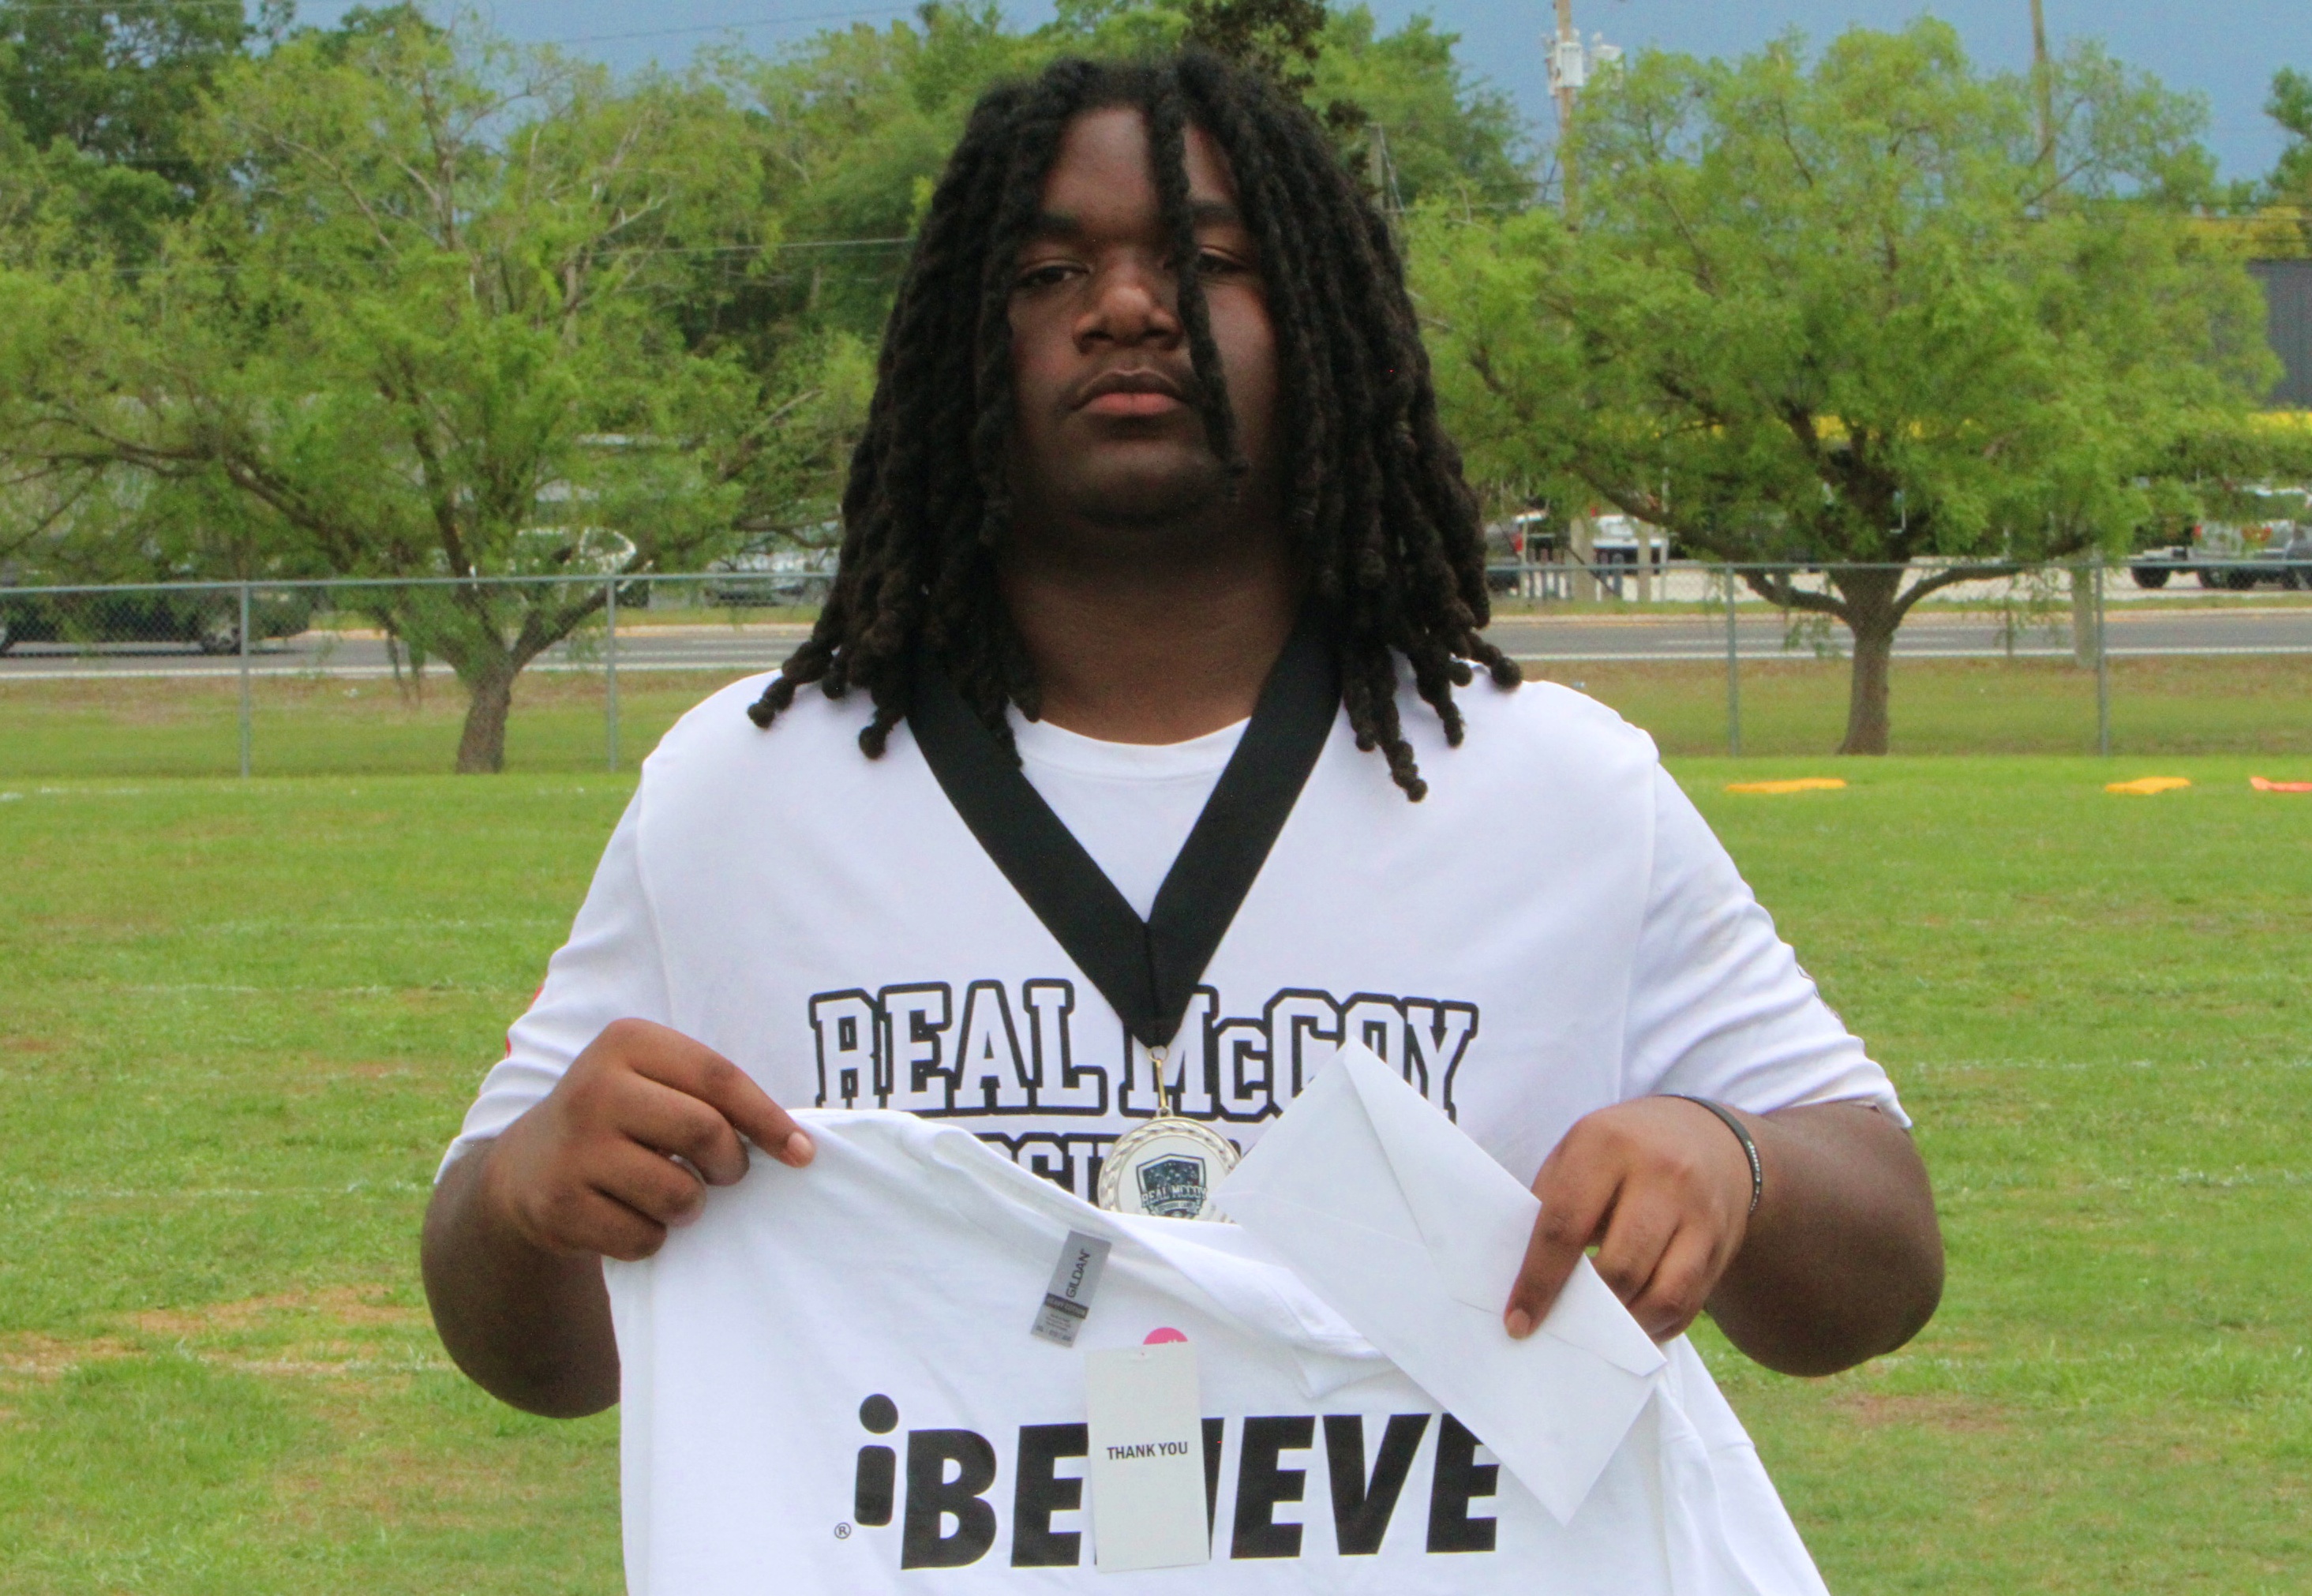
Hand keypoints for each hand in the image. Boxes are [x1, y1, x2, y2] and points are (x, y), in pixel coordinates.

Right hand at [480, 1018, 813, 1262]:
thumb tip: (797, 1145)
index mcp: (626, 1041)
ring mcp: (573, 1147)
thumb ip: (712, 1096)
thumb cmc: (619, 1120)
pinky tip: (627, 1215)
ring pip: (678, 1193)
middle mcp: (594, 1086)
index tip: (802, 1153)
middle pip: (704, 1131)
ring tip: (667, 1194)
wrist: (525, 1167)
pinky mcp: (559, 1204)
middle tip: (724, 1174)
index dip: (769, 1118)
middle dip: (731, 1165)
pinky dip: (651, 1237)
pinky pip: (643, 1237)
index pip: (719, 1077)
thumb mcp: (654, 1082)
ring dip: (689, 1207)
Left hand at [1505, 1096, 1755, 1342]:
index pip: (1564, 1225)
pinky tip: (1633, 1323)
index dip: (1538, 1281)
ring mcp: (1699, 1210)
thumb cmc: (1621, 1149)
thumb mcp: (1577, 1151)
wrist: (1706, 1133)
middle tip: (1560, 1327)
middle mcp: (1661, 1174)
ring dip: (1626, 1324)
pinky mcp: (1723, 1242)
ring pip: (1663, 1294)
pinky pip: (1690, 1302)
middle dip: (1587, 1309)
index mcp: (1606, 1144)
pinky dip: (1657, 1325)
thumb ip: (1550, 1204)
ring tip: (1599, 1330)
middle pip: (1620, 1266)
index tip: (1518, 1322)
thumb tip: (1527, 1280)